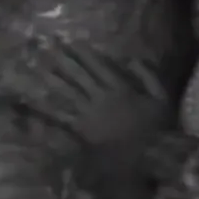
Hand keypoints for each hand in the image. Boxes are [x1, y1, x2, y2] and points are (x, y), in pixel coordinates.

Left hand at [39, 42, 170, 149]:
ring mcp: (89, 114)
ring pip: (67, 93)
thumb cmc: (156, 129)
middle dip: (63, 60)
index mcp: (119, 89)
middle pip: (78, 76)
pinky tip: (38, 101)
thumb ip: (148, 77)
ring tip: (38, 68)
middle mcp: (100, 97)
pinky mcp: (82, 130)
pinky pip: (64, 117)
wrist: (145, 158)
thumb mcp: (160, 99)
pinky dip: (50, 109)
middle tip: (47, 46)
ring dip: (52, 80)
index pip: (98, 66)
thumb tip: (133, 59)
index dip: (84, 53)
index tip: (70, 40)